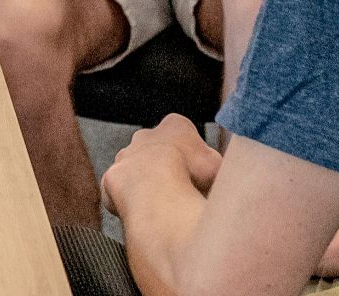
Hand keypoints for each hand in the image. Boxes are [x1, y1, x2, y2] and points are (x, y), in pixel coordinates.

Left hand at [102, 114, 221, 217]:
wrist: (155, 189)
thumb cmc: (190, 175)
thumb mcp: (220, 167)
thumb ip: (220, 167)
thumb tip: (228, 175)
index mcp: (175, 125)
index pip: (183, 136)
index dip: (192, 158)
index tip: (196, 176)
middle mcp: (146, 135)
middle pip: (157, 151)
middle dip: (166, 169)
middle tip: (178, 191)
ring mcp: (125, 155)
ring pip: (136, 170)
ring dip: (145, 186)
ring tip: (160, 206)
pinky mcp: (111, 177)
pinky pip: (120, 190)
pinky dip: (129, 201)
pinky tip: (142, 213)